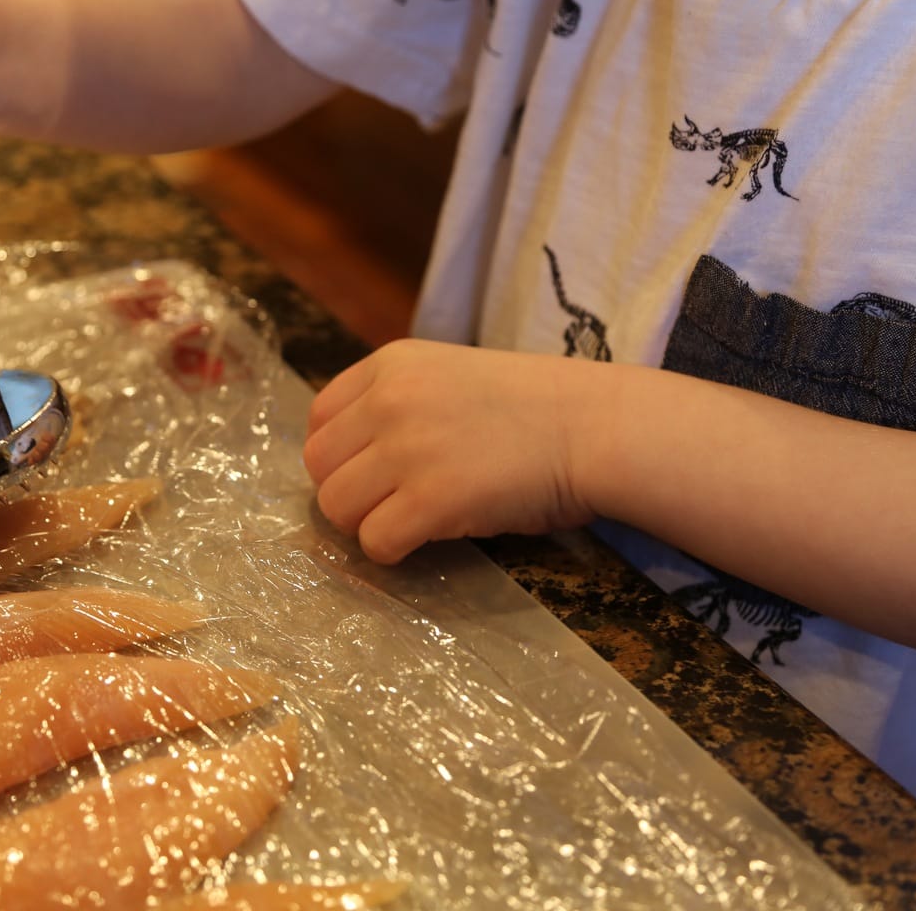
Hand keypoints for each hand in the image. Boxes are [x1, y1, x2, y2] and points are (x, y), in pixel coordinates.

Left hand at [302, 339, 599, 562]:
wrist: (596, 427)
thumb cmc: (535, 409)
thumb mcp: (450, 378)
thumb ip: (398, 404)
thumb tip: (350, 459)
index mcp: (391, 365)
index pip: (319, 418)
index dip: (338, 455)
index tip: (369, 472)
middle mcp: (390, 400)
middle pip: (319, 465)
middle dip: (347, 492)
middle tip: (389, 504)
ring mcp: (408, 449)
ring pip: (336, 507)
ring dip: (365, 523)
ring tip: (408, 521)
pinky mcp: (432, 499)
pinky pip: (374, 541)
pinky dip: (391, 551)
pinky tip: (421, 541)